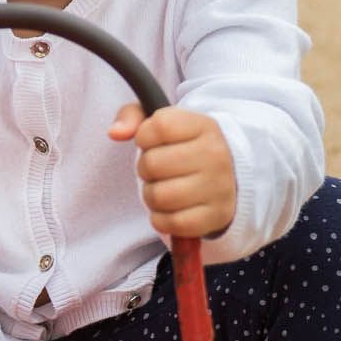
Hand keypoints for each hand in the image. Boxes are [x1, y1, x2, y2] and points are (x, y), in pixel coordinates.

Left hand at [108, 104, 235, 239]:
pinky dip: (161, 219)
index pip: (160, 125)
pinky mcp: (215, 216)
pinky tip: (169, 210)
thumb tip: (115, 133)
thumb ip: (132, 117)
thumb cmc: (184, 149)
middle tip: (157, 170)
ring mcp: (219, 187)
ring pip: (159, 196)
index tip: (153, 143)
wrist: (225, 180)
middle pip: (152, 163)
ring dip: (151, 196)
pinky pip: (172, 223)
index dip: (144, 136)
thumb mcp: (163, 123)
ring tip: (162, 189)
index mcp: (204, 126)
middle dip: (145, 169)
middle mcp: (216, 154)